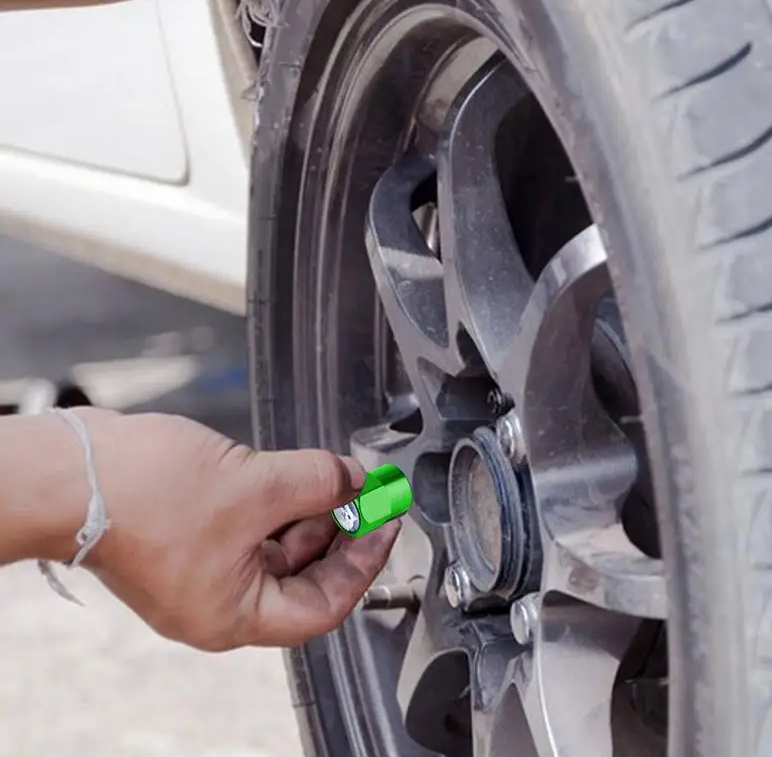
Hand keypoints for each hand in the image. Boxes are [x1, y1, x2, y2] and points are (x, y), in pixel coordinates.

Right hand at [72, 410, 399, 650]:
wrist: (70, 469)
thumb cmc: (142, 496)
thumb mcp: (254, 487)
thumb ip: (318, 483)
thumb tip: (355, 479)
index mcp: (234, 615)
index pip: (324, 604)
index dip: (365, 563)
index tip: (387, 523)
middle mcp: (219, 599)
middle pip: (303, 574)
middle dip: (340, 530)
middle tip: (369, 494)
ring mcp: (203, 565)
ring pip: (278, 545)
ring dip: (310, 510)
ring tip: (337, 476)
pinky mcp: (192, 533)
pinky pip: (252, 523)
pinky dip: (279, 500)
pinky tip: (297, 473)